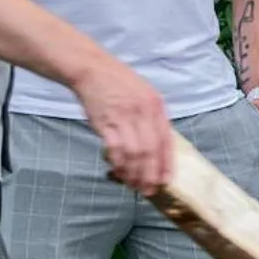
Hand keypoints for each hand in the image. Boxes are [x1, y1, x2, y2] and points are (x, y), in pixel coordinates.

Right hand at [70, 57, 173, 194]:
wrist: (92, 69)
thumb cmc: (118, 83)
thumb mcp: (144, 94)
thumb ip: (152, 118)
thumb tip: (156, 145)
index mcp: (156, 106)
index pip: (166, 141)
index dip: (166, 164)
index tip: (165, 180)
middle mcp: (143, 112)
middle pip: (151, 151)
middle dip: (150, 174)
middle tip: (148, 189)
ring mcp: (125, 117)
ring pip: (134, 153)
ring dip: (134, 173)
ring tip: (133, 185)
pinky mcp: (106, 122)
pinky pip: (115, 149)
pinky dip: (118, 163)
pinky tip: (118, 171)